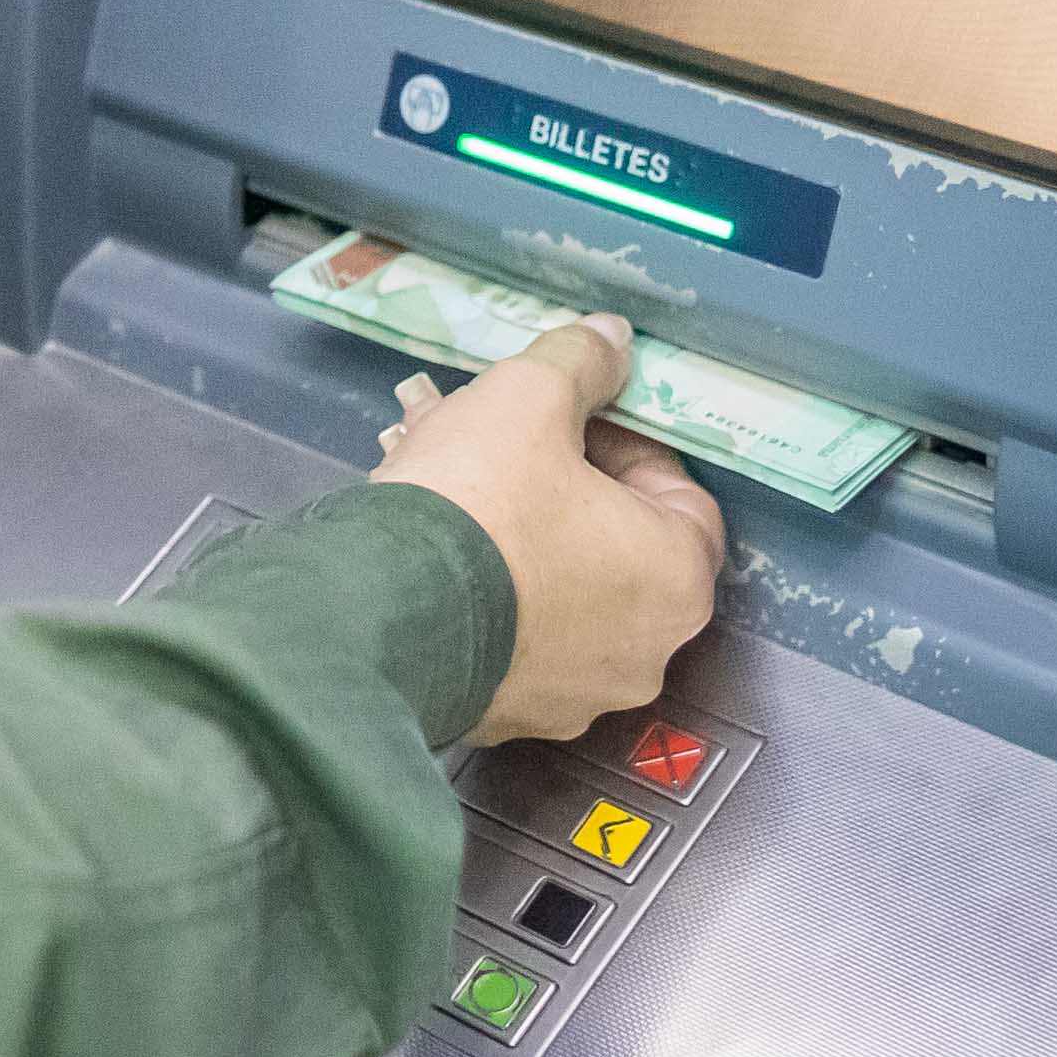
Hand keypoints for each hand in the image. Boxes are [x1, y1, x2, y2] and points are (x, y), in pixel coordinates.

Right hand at [370, 318, 724, 746]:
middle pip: (612, 542)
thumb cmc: (477, 505)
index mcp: (676, 580)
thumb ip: (581, 361)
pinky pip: (507, 633)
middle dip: (555, 481)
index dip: (622, 442)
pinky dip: (479, 588)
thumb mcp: (527, 398)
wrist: (376, 612)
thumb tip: (612, 340)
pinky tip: (423, 541)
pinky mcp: (506, 716)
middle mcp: (642, 652)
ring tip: (439, 477)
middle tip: (496, 441)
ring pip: (554, 588)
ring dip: (511, 532)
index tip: (568, 419)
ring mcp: (574, 695)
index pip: (680, 494)